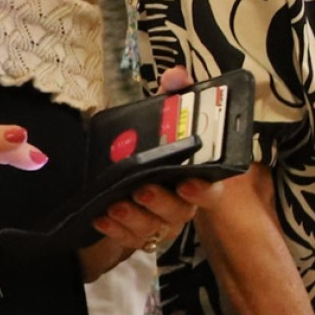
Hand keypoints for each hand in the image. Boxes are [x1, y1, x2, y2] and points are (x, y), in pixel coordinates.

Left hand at [81, 67, 219, 268]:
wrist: (134, 170)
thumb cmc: (159, 145)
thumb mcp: (167, 116)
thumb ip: (176, 96)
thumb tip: (177, 75)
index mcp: (198, 178)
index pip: (213, 189)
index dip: (204, 190)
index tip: (188, 183)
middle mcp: (183, 203)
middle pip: (181, 212)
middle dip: (161, 203)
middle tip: (143, 188)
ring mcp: (161, 222)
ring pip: (153, 228)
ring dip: (134, 217)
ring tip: (116, 203)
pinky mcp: (138, 234)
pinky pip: (129, 239)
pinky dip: (115, 230)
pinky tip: (101, 217)